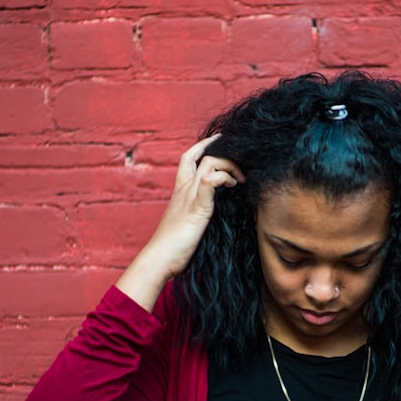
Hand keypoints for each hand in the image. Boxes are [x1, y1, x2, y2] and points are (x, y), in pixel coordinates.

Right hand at [147, 134, 244, 276]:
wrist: (160, 258)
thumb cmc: (174, 246)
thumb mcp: (187, 221)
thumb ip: (197, 209)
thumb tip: (214, 208)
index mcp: (180, 191)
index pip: (188, 158)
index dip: (203, 146)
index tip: (219, 141)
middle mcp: (183, 189)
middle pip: (200, 155)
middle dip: (222, 152)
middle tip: (240, 162)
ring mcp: (189, 196)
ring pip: (209, 163)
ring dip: (229, 166)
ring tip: (239, 180)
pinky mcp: (197, 207)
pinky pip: (210, 180)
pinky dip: (224, 178)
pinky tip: (232, 186)